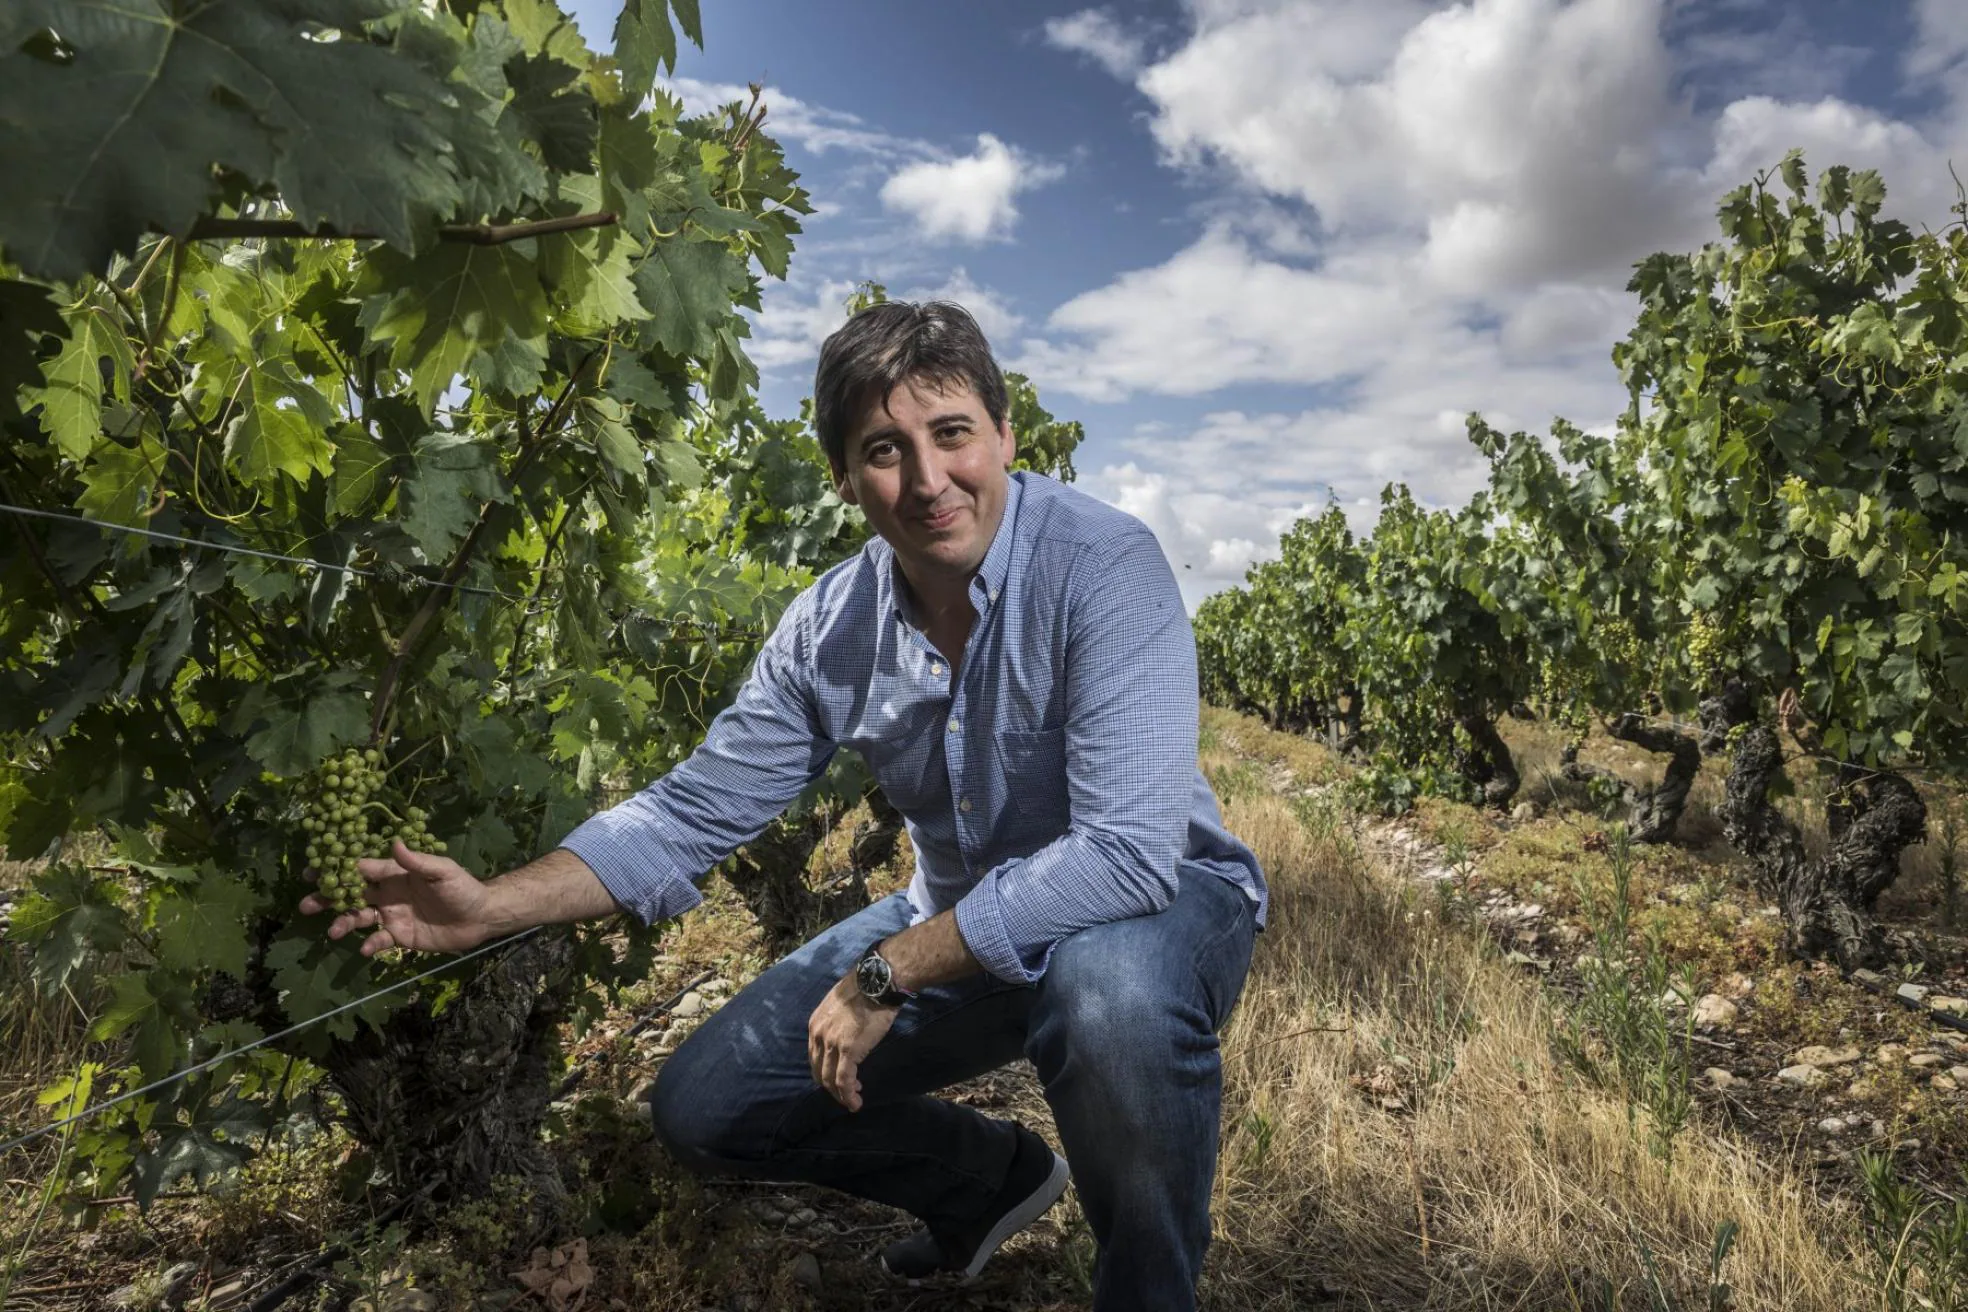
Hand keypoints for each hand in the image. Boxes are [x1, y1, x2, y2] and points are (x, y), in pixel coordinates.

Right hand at [299, 839, 492, 956]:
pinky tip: (366, 948)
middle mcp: (388, 893)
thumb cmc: (462, 888)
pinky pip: (379, 940)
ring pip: (359, 917)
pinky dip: (370, 944)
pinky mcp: (400, 936)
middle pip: (352, 894)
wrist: (480, 917)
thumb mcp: (442, 871)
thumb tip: (395, 843)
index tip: (313, 870)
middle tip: (305, 904)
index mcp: (396, 874)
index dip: (339, 869)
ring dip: (343, 922)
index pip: (362, 869)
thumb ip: (417, 861)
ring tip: (332, 930)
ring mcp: (392, 915)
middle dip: (328, 898)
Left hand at [807, 972, 899, 1111]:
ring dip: (840, 1095)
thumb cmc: (865, 988)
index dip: (825, 1070)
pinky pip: (844, 1081)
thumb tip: (845, 1030)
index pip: (815, 1055)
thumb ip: (837, 1020)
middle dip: (830, 1086)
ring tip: (852, 1101)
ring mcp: (832, 1043)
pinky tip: (855, 1102)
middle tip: (845, 1092)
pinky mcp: (848, 1051)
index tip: (838, 1077)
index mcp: (815, 1024)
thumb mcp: (840, 1004)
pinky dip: (848, 1095)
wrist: (877, 982)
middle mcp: (818, 1035)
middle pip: (819, 1070)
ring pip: (829, 1079)